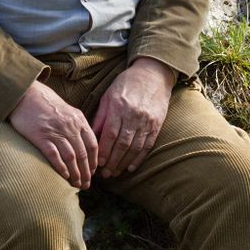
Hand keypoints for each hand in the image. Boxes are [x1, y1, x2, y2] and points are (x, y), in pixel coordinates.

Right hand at [8, 81, 97, 188]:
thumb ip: (76, 125)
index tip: (93, 172)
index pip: (92, 144)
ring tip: (76, 185)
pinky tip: (64, 177)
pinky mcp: (41, 137)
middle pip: (83, 154)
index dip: (94, 161)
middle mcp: (69, 126)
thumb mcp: (67, 110)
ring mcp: (55, 132)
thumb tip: (84, 144)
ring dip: (75, 174)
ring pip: (71, 158)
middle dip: (86, 172)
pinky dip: (61, 168)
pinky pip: (54, 156)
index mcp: (78, 119)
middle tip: (86, 184)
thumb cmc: (46, 103)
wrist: (25, 95)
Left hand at [92, 57, 174, 178]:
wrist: (153, 74)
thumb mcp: (109, 96)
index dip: (104, 151)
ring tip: (115, 173)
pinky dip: (139, 158)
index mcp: (119, 107)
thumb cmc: (126, 84)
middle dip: (112, 161)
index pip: (110, 134)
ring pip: (134, 147)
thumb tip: (93, 137)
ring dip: (124, 163)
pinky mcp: (156, 124)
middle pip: (122, 144)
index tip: (97, 163)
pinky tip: (131, 167)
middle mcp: (133, 115)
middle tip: (105, 174)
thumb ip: (101, 117)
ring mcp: (147, 120)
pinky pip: (147, 145)